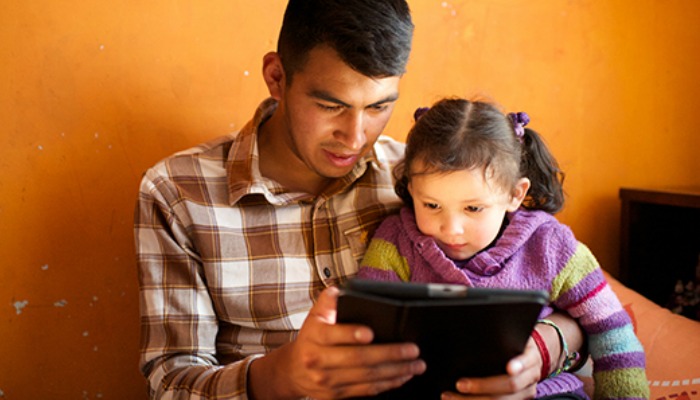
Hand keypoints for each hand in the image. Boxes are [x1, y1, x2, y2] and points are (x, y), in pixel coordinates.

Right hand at [248, 286, 425, 399]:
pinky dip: (388, 384)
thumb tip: (341, 290)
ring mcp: (329, 381)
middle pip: (357, 359)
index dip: (352, 334)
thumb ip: (328, 301)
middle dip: (389, 354)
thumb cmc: (312, 337)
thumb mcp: (315, 315)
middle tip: (412, 349)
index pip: (334, 335)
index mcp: (315, 336)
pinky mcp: (338, 395)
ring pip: (367, 377)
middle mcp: (319, 360)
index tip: (371, 333)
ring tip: (416, 364)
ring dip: (395, 371)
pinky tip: (403, 376)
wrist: (295, 370)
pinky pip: (367, 391)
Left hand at [440, 338, 540, 399]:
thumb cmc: (517, 342)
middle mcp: (530, 377)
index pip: (526, 362)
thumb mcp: (515, 335)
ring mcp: (525, 393)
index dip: (518, 365)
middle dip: (483, 387)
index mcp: (531, 358)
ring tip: (451, 396)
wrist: (533, 357)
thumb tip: (476, 331)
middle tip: (459, 384)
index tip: (509, 368)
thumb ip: (503, 336)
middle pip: (510, 386)